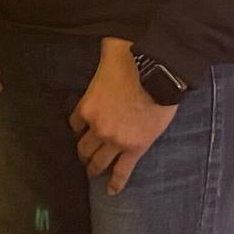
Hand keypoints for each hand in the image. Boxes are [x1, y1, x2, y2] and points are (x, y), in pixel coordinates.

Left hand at [71, 39, 176, 194]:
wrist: (159, 74)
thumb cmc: (134, 60)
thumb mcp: (108, 54)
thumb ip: (103, 55)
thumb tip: (107, 42)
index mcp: (87, 106)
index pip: (74, 124)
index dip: (77, 127)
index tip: (80, 130)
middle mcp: (97, 128)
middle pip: (83, 147)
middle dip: (83, 152)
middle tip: (84, 156)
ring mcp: (115, 141)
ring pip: (98, 161)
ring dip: (94, 168)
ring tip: (93, 173)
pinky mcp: (135, 148)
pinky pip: (123, 171)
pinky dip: (116, 182)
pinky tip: (111, 191)